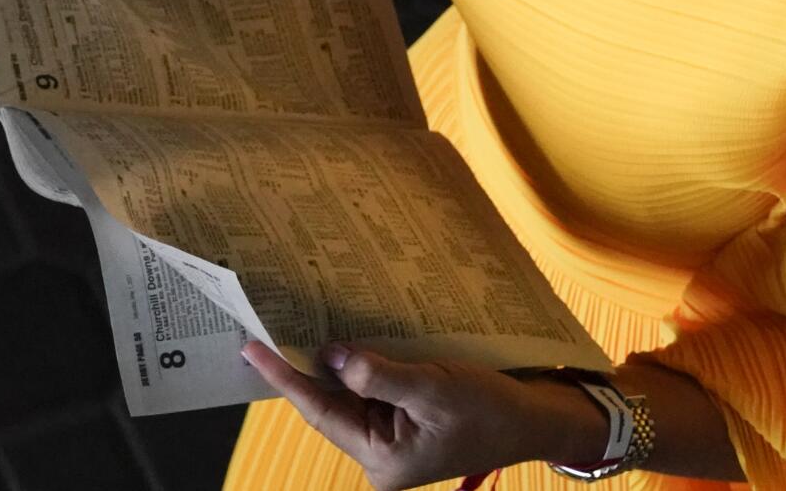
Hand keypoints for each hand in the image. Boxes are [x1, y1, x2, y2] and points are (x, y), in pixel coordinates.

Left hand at [239, 340, 597, 490]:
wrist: (532, 420)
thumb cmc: (490, 409)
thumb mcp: (433, 389)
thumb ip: (379, 375)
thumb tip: (332, 356)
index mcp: (380, 459)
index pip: (319, 411)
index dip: (285, 376)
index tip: (253, 347)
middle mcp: (378, 453)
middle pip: (327, 405)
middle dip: (300, 367)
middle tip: (265, 327)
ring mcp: (390, 438)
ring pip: (346, 394)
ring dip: (327, 362)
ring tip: (294, 325)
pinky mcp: (402, 420)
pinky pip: (368, 388)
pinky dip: (354, 363)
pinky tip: (340, 338)